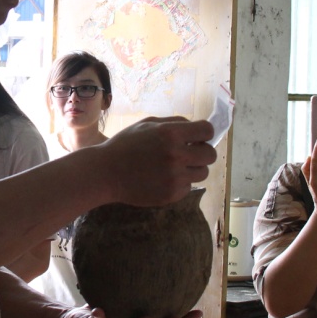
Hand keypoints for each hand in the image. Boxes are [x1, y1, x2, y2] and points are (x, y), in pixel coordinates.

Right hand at [97, 117, 216, 206]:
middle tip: (190, 154)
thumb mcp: (147, 124)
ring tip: (175, 167)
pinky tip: (164, 179)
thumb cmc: (125, 145)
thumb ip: (174, 123)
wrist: (105, 173)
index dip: (204, 134)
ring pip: (203, 173)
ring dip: (193, 169)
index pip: (207, 131)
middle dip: (202, 152)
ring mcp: (175, 177)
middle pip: (210, 155)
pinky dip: (180, 183)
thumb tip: (197, 128)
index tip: (197, 138)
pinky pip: (189, 187)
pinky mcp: (172, 194)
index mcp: (171, 133)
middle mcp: (176, 155)